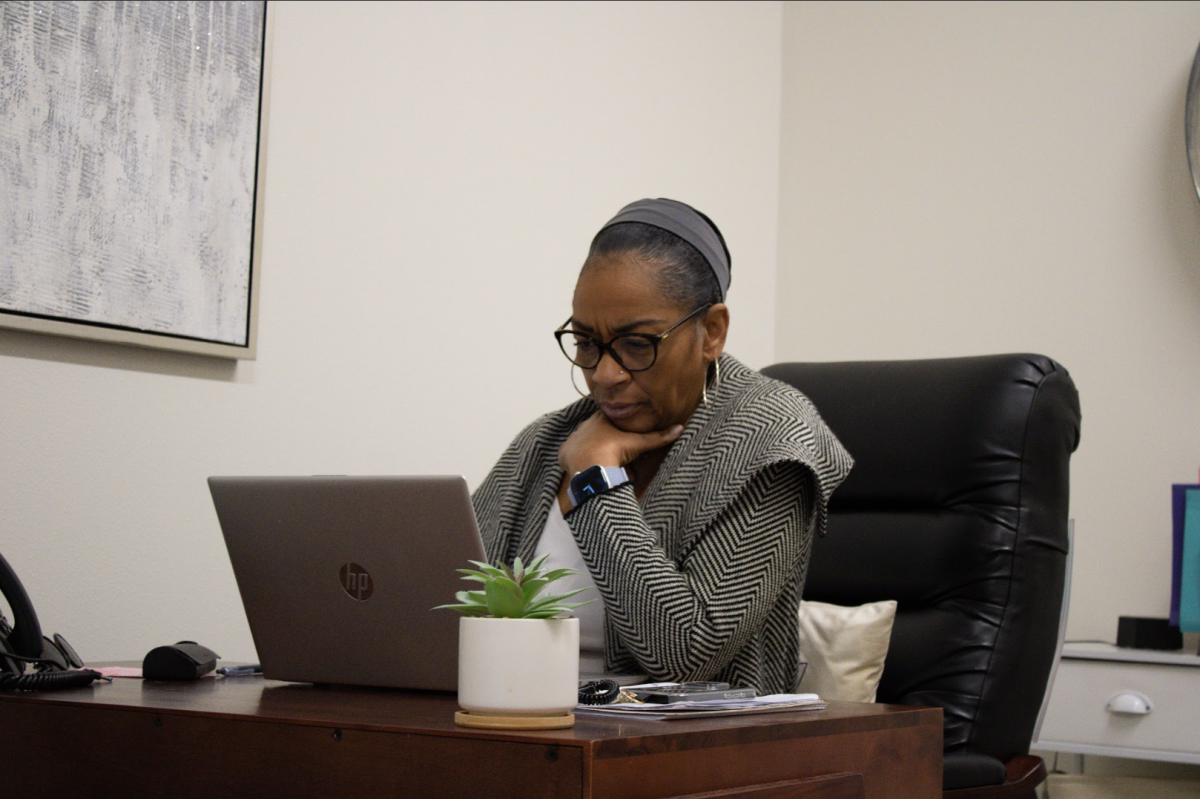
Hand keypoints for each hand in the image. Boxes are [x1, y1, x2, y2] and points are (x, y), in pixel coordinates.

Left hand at [558, 411, 684, 475]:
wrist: (590, 464)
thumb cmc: (615, 449)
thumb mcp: (639, 443)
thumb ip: (658, 437)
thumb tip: (680, 428)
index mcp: (601, 419)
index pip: (607, 417)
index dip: (614, 424)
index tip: (619, 433)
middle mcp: (585, 425)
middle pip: (593, 428)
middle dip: (600, 436)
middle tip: (610, 447)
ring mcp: (573, 438)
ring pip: (581, 440)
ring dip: (587, 447)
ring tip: (597, 458)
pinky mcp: (564, 452)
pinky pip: (570, 454)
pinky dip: (575, 459)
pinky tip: (582, 466)